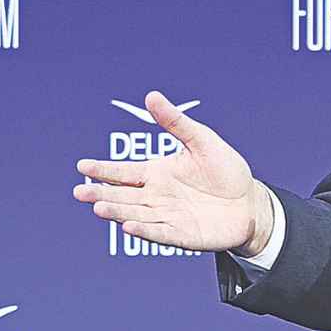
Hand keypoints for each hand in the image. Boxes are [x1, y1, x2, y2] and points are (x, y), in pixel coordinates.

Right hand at [72, 90, 272, 254]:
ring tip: (98, 207)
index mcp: (157, 173)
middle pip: (123, 195)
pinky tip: (128, 226)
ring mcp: (167, 216)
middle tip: (80, 191)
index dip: (103, 169)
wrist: (250, 201)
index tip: (82, 166)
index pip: (124, 172)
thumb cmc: (225, 169)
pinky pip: (160, 233)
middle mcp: (157, 196)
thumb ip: (175, 122)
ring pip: (136, 214)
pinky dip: (145, 230)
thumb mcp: (201, 140)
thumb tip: (151, 95)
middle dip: (101, 193)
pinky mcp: (182, 235)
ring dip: (118, 212)